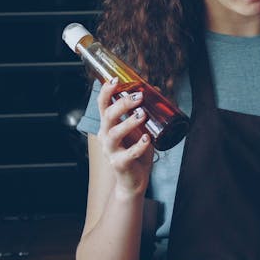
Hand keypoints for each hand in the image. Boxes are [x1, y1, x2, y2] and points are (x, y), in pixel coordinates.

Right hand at [97, 77, 154, 197]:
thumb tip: (156, 90)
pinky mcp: (119, 164)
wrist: (133, 181)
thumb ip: (144, 112)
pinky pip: (127, 154)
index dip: (107, 91)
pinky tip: (147, 139)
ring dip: (128, 123)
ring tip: (143, 115)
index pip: (102, 105)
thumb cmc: (136, 152)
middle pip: (108, 116)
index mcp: (108, 125)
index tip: (116, 79)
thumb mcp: (140, 129)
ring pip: (114, 134)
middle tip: (138, 96)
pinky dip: (138, 146)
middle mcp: (105, 136)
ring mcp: (111, 151)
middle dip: (122, 104)